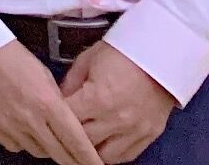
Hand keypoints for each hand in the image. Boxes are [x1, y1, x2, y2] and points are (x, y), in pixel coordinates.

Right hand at [0, 41, 100, 164]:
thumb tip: (69, 123)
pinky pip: (16, 146)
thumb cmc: (11, 56)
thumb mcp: (45, 75)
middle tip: (80, 161)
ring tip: (47, 135)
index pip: (76, 142)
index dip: (90, 159)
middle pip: (60, 155)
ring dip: (48, 148)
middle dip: (73, 160)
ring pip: (39, 152)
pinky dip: (24, 142)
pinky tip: (24, 128)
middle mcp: (30, 119)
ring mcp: (10, 126)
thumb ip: (59, 103)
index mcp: (48, 104)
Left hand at [63, 43, 172, 163]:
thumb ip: (70, 83)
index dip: (54, 117)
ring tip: (81, 139)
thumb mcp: (87, 60)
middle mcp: (117, 120)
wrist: (160, 55)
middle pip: (83, 141)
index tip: (48, 114)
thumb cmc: (122, 53)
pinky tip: (102, 145)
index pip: (66, 119)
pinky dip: (112, 154)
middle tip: (62, 128)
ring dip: (90, 149)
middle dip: (69, 134)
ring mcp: (135, 130)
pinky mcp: (149, 135)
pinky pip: (126, 156)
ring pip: (104, 156)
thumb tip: (58, 100)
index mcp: (98, 99)